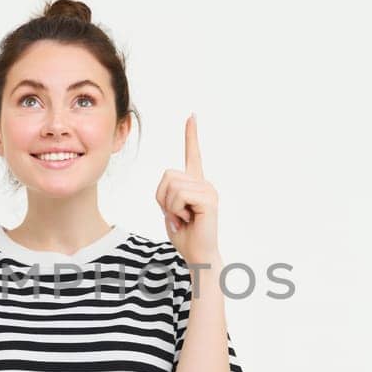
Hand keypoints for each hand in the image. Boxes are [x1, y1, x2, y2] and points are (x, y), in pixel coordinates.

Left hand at [156, 114, 219, 263]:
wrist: (198, 255)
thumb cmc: (185, 235)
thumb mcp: (169, 209)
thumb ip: (168, 192)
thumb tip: (169, 183)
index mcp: (196, 183)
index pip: (193, 154)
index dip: (191, 135)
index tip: (192, 116)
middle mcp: (204, 182)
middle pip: (167, 176)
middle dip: (163, 198)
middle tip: (177, 215)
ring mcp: (208, 190)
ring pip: (171, 187)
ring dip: (170, 207)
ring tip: (184, 219)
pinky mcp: (209, 199)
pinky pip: (179, 197)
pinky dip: (176, 211)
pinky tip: (189, 220)